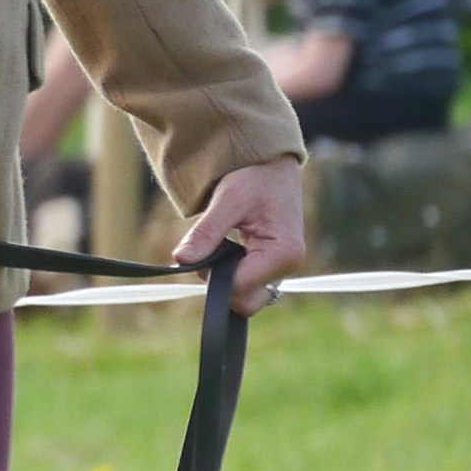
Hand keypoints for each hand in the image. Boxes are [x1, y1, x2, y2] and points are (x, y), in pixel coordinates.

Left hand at [175, 156, 304, 309]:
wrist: (270, 168)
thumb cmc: (253, 179)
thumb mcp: (227, 200)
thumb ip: (206, 232)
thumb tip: (181, 259)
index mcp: (283, 253)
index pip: (239, 287)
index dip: (212, 276)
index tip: (201, 251)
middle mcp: (288, 267)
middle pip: (245, 302)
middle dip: (220, 283)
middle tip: (210, 250)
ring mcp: (282, 270)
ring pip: (246, 297)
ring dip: (225, 279)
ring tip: (222, 245)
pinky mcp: (273, 268)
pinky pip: (249, 286)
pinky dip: (232, 275)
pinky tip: (228, 252)